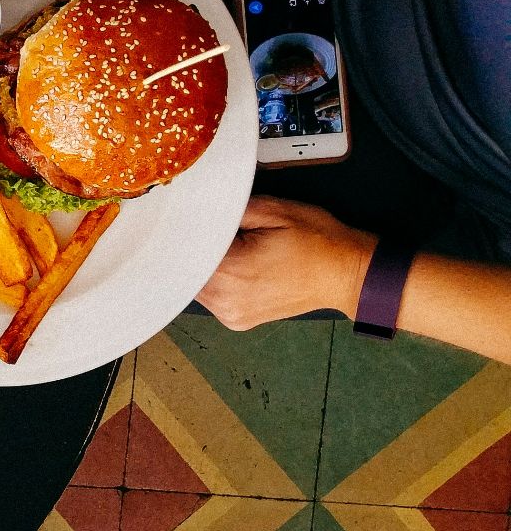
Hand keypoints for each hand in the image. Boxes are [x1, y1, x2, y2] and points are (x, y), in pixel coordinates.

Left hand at [196, 196, 375, 329]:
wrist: (347, 273)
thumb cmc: (318, 242)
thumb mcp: (274, 210)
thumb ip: (229, 210)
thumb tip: (201, 212)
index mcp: (231, 272)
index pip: (183, 252)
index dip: (182, 234)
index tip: (183, 221)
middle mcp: (225, 300)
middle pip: (184, 271)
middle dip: (194, 250)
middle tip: (210, 231)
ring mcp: (230, 314)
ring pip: (194, 286)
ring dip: (203, 267)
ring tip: (230, 249)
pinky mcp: (236, 320)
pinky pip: (211, 297)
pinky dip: (214, 281)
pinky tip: (233, 267)